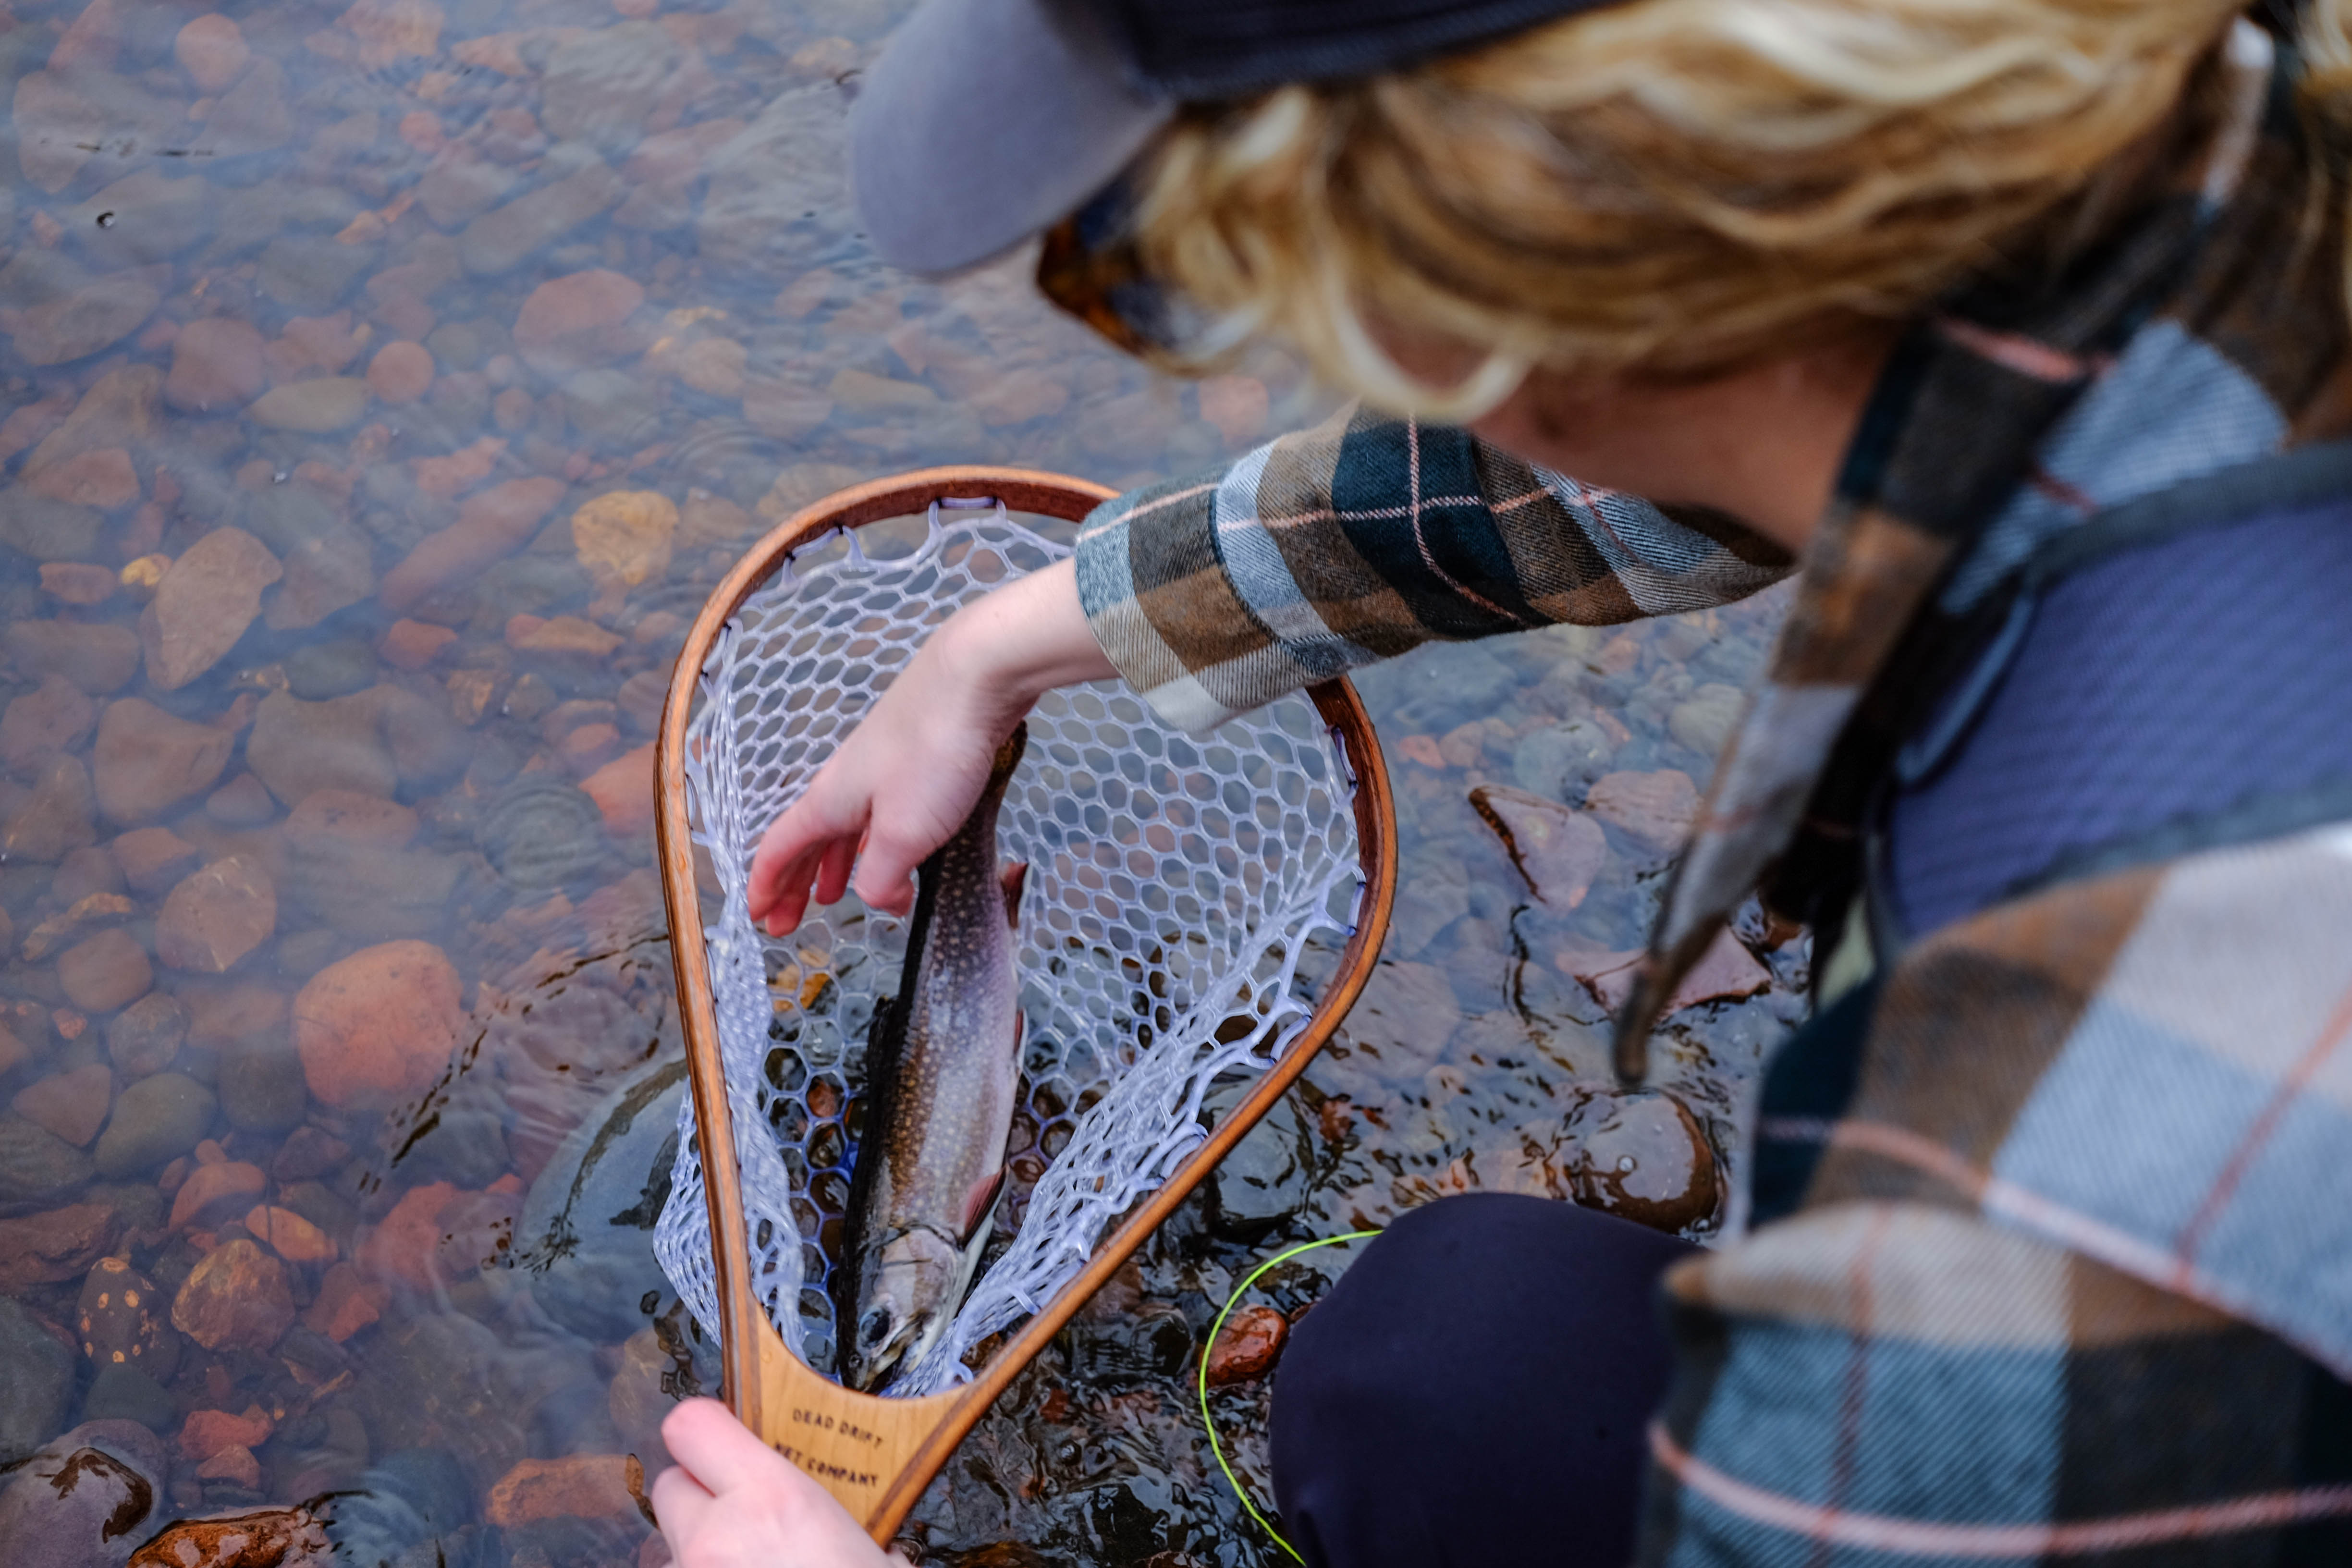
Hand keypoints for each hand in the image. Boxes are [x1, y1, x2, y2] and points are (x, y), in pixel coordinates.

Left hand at [651, 1399, 904, 1567]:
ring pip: (672, 1553)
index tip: (727, 1447)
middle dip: (700, 1504)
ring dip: (702, 1561)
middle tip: (744, 1529)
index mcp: (773, 1500)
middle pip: (668, 1490)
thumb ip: (834, 1527)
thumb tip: (835, 1528)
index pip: (691, 1426)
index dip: (705, 1434)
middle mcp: (715, 1540)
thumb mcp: (873, 1558)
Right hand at [746, 557, 1113, 934]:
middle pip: (806, 841)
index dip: (766, 886)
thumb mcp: (904, 834)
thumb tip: (881, 900)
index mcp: (828, 801)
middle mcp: (844, 783)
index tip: (759, 918)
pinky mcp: (914, 759)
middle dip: (794, 885)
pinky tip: (885, 852)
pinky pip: (878, 813)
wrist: (975, 677)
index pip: (779, 850)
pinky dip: (869, 842)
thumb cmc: (933, 751)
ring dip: (832, 863)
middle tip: (789, 923)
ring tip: (831, 895)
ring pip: (842, 826)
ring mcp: (878, 768)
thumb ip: (881, 877)